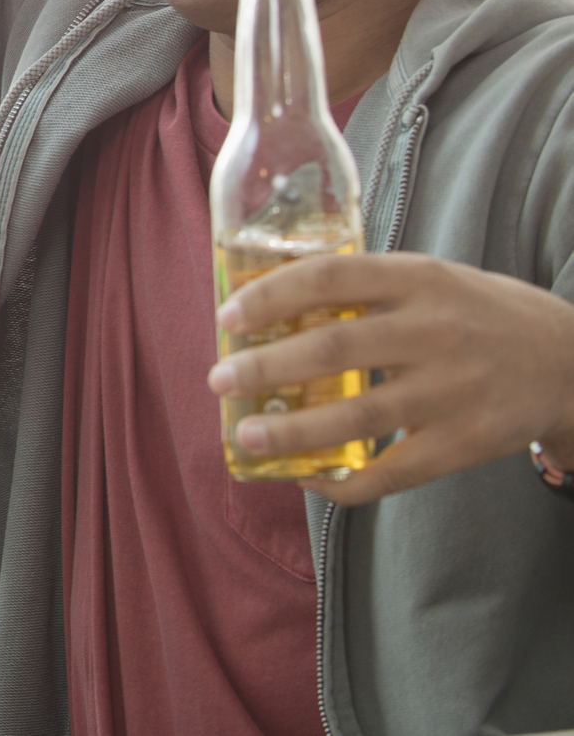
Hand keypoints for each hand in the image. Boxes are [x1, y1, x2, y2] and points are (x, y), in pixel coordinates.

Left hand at [210, 252, 573, 504]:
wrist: (569, 361)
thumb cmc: (476, 314)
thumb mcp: (429, 279)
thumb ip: (364, 289)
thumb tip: (265, 306)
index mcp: (419, 278)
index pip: (332, 276)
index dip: (271, 296)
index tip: (227, 317)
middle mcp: (436, 330)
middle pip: (335, 347)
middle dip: (267, 367)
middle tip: (220, 379)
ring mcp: (455, 389)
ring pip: (359, 416)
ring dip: (293, 431)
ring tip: (247, 438)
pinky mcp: (468, 441)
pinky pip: (395, 472)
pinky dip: (345, 482)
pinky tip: (306, 479)